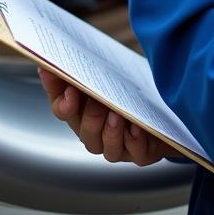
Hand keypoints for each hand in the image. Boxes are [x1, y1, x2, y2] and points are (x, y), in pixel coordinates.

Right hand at [37, 68, 167, 165]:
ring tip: (117, 114)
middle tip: (98, 100)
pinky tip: (137, 128)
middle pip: (84, 132)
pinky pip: (135, 153)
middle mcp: (96, 134)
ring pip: (107, 149)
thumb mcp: (105, 74)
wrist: (161, 104)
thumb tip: (51, 61)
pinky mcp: (140, 154)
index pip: (62, 110)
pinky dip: (135, 141)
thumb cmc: (126, 88)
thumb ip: (80, 69)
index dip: (63, 101)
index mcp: (81, 113)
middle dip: (91, 116)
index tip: (71, 89)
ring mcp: (117, 147)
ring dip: (111, 132)